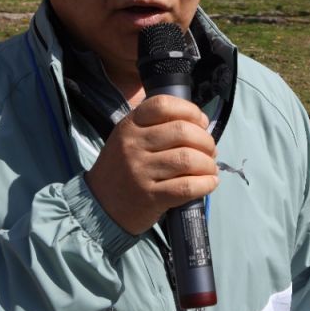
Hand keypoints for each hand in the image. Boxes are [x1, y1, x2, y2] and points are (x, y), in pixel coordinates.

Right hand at [85, 95, 217, 235]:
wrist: (99, 206)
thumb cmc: (121, 169)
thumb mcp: (128, 138)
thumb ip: (156, 127)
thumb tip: (200, 124)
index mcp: (129, 126)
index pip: (163, 105)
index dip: (190, 110)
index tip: (200, 122)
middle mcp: (133, 145)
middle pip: (183, 131)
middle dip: (206, 140)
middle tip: (209, 150)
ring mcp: (140, 172)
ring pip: (188, 159)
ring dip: (208, 164)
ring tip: (209, 168)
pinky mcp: (150, 197)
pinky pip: (187, 187)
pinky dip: (206, 184)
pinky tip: (209, 183)